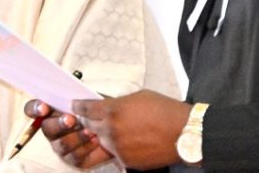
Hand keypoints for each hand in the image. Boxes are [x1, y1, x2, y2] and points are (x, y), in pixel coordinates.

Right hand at [23, 99, 114, 168]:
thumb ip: (79, 99)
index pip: (32, 109)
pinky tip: (96, 139)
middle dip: (59, 124)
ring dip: (76, 137)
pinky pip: (75, 156)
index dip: (35, 108)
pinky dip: (86, 147)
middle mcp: (52, 129)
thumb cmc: (98, 109)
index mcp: (51, 110)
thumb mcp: (90, 98)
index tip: (44, 107)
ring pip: (61, 144)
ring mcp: (60, 145)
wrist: (114, 127)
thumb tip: (73, 102)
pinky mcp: (72, 158)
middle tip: (71, 119)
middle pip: (46, 128)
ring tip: (91, 130)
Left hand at [71, 90, 190, 169]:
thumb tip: (107, 105)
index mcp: (112, 111)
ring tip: (113, 130)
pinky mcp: (126, 161)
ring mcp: (118, 148)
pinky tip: (127, 140)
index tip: (75, 105)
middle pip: (89, 126)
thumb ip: (118, 103)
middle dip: (88, 121)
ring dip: (102, 135)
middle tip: (90, 117)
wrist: (183, 133)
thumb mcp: (138, 97)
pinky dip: (117, 147)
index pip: (85, 109)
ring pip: (100, 141)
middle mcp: (111, 131)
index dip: (79, 107)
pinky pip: (115, 153)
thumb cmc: (164, 111)